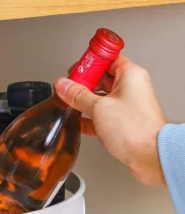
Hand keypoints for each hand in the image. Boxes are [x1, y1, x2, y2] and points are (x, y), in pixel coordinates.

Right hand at [54, 55, 166, 185]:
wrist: (150, 156)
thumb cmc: (135, 130)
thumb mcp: (98, 107)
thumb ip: (77, 95)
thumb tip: (63, 85)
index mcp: (130, 75)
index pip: (107, 58)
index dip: (89, 61)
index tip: (75, 68)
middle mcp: (131, 88)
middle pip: (101, 77)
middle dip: (83, 82)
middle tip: (68, 86)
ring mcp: (127, 105)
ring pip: (100, 97)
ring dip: (83, 100)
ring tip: (69, 103)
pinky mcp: (122, 122)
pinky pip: (101, 114)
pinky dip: (89, 116)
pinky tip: (77, 121)